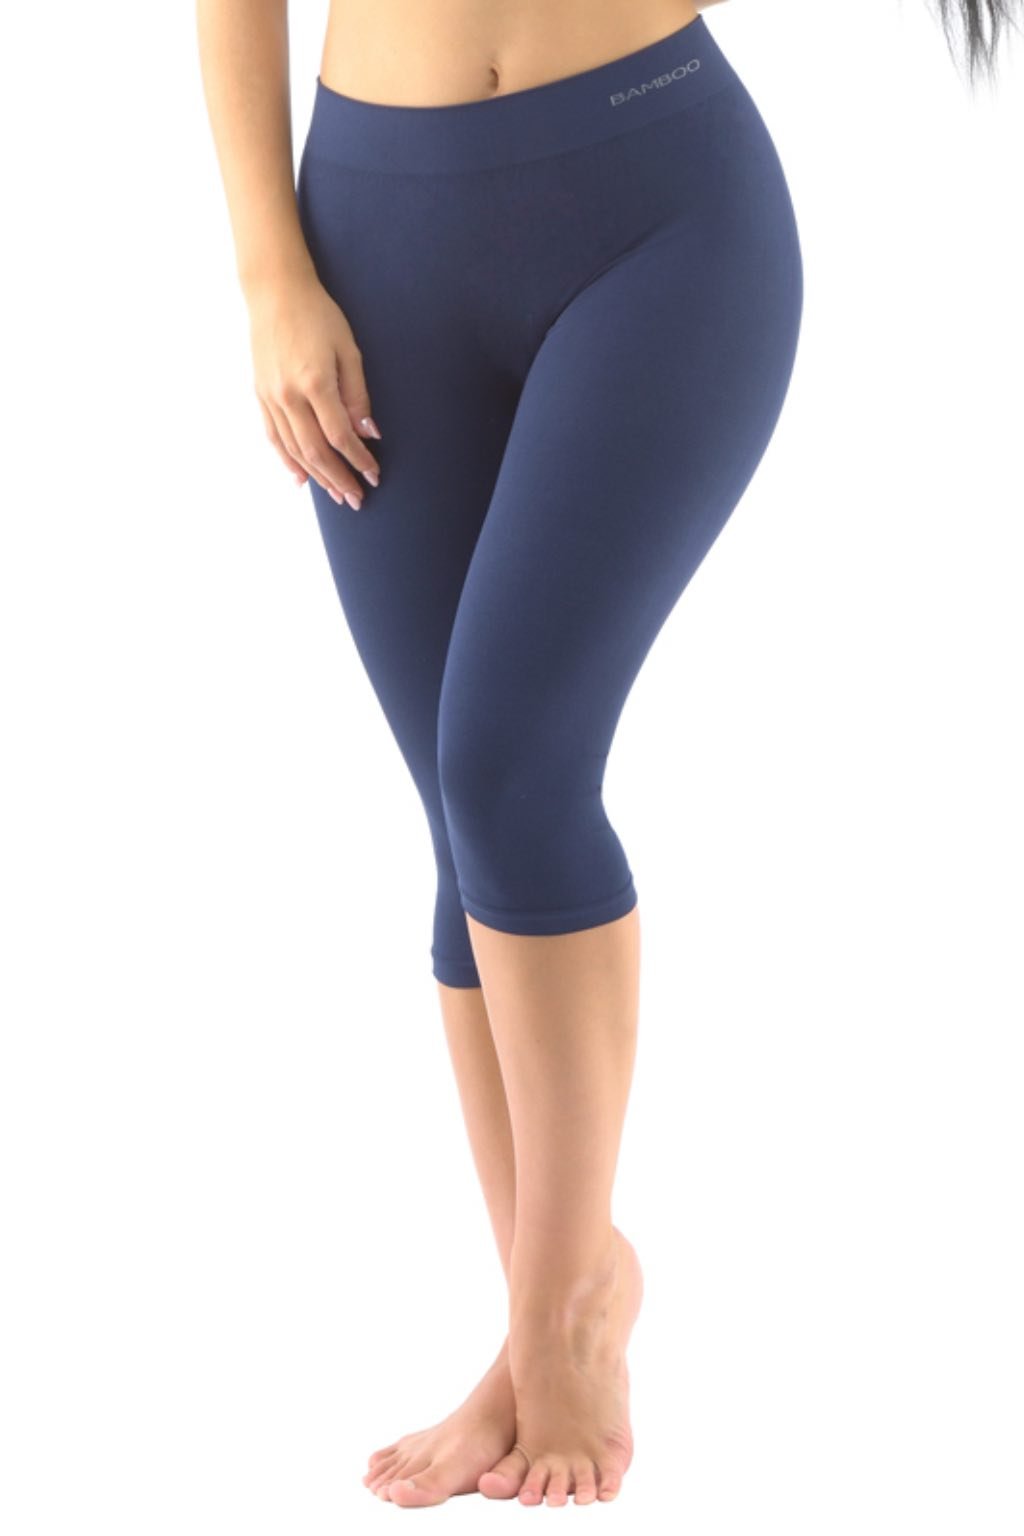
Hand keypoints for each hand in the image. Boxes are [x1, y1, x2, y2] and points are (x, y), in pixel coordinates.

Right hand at [247, 271, 381, 508]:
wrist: (275, 292)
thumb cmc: (318, 316)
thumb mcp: (348, 350)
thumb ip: (357, 394)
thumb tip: (368, 433)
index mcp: (314, 383)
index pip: (339, 435)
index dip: (358, 460)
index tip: (373, 475)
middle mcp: (288, 396)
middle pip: (315, 451)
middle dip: (338, 479)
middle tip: (356, 499)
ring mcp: (271, 397)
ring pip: (294, 449)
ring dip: (317, 476)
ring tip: (335, 494)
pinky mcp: (260, 395)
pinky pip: (274, 437)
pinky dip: (288, 460)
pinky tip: (301, 478)